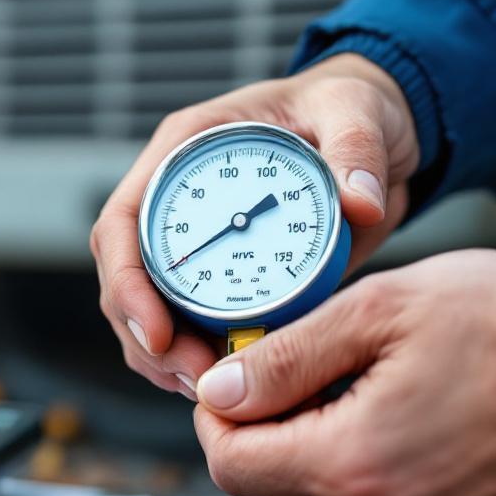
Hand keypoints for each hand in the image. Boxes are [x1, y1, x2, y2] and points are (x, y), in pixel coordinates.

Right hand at [91, 54, 419, 397]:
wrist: (374, 136)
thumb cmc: (351, 106)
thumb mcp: (356, 112)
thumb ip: (357, 149)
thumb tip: (361, 203)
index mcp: (186, 151)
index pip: (121, 220)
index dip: (125, 280)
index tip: (157, 332)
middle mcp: (176, 199)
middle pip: (123, 277)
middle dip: (145, 336)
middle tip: (193, 377)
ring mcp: (195, 240)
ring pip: (145, 309)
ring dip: (163, 358)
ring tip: (206, 389)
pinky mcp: (224, 273)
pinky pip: (186, 322)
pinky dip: (192, 358)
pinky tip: (220, 383)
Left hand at [191, 250, 495, 495]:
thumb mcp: (378, 310)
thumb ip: (285, 357)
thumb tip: (217, 391)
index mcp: (352, 464)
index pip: (232, 465)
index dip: (217, 420)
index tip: (230, 379)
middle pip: (272, 488)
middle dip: (270, 431)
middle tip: (303, 371)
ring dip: (318, 453)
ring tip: (361, 390)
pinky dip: (367, 478)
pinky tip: (400, 424)